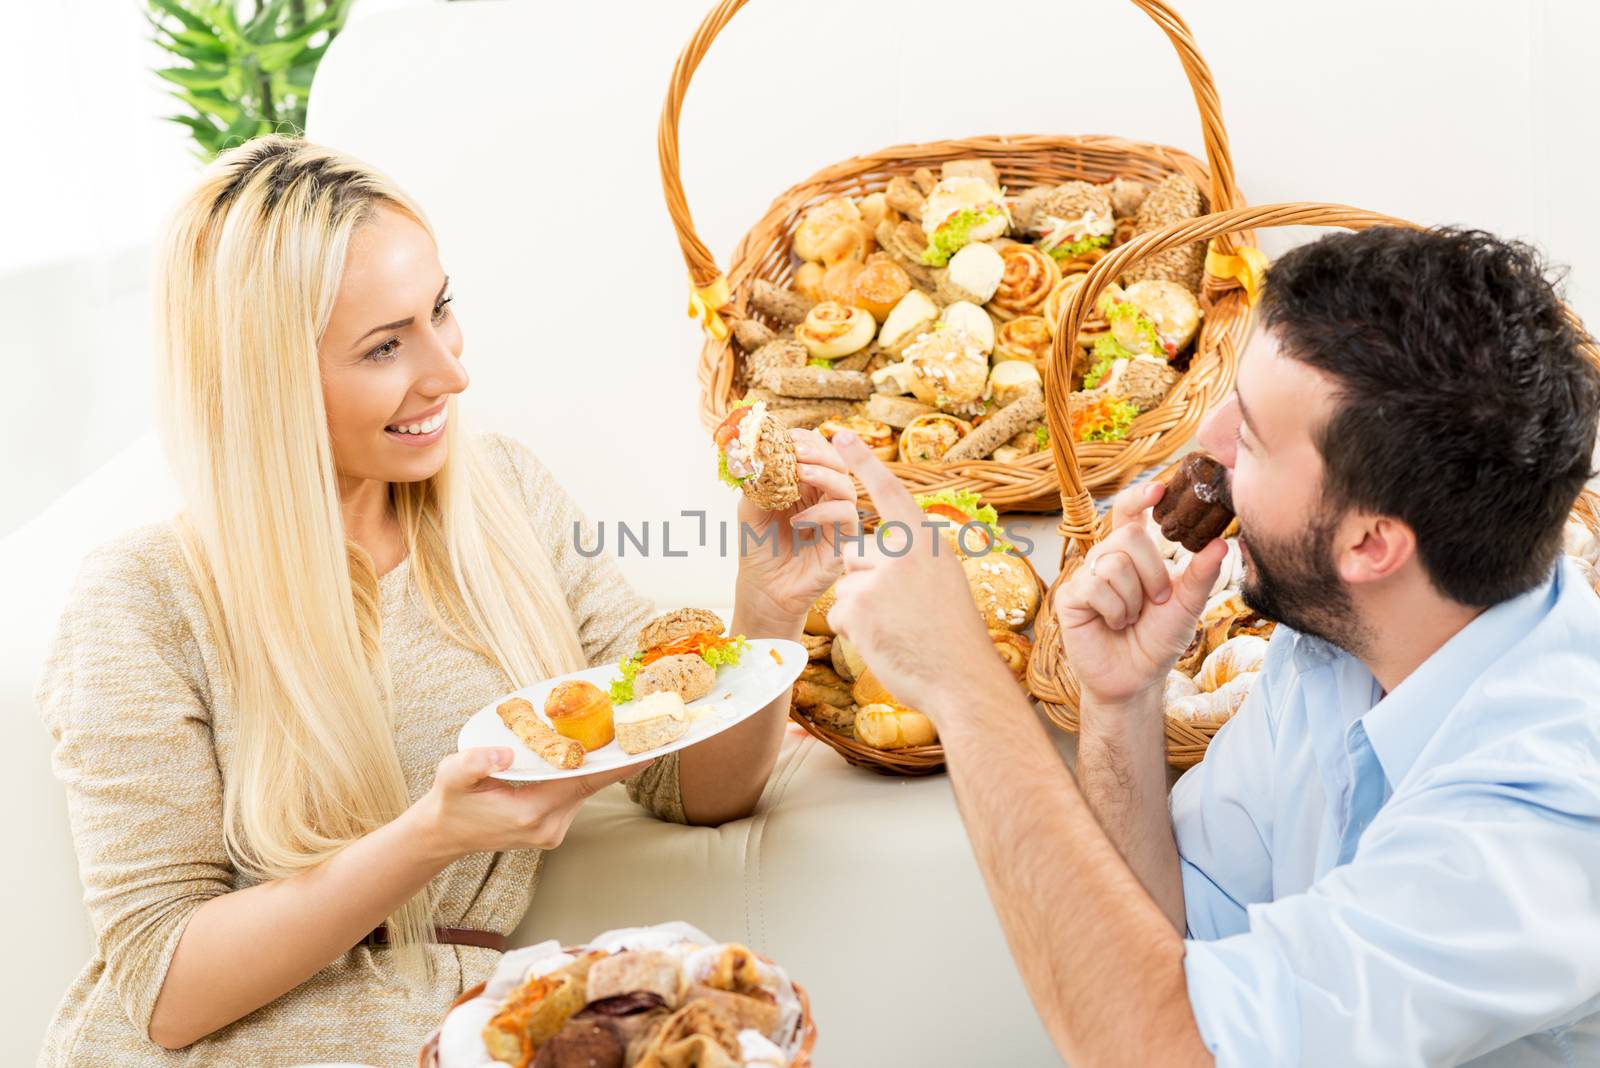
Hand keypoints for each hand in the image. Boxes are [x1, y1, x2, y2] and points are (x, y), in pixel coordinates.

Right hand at [410, 748, 650, 859]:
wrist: (444, 834)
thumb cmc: (451, 801)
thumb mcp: (452, 775)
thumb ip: (475, 762)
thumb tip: (506, 752)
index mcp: (530, 814)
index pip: (583, 784)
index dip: (615, 767)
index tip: (648, 752)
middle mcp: (549, 827)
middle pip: (591, 786)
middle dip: (615, 760)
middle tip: (641, 730)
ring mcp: (553, 831)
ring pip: (586, 791)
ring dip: (601, 767)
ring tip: (622, 736)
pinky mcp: (553, 828)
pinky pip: (577, 796)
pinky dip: (586, 776)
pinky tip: (593, 755)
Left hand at [734, 428, 860, 631]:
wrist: (763, 590)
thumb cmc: (758, 550)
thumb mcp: (750, 509)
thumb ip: (756, 481)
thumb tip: (755, 450)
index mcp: (806, 486)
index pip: (818, 453)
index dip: (807, 441)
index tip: (788, 436)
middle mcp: (825, 499)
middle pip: (839, 463)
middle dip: (820, 451)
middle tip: (797, 451)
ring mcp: (837, 520)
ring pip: (847, 486)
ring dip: (824, 475)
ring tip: (799, 473)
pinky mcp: (844, 542)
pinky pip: (847, 516)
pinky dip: (823, 511)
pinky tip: (798, 519)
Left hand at [821, 432, 1011, 723]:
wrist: (963, 680)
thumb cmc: (954, 639)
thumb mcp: (944, 581)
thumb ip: (913, 559)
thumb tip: (880, 555)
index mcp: (926, 538)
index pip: (889, 490)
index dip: (862, 462)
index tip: (838, 434)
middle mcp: (903, 550)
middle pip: (855, 554)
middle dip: (863, 583)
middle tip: (898, 613)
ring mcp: (879, 577)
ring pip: (844, 587)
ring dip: (859, 611)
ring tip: (895, 629)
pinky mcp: (859, 606)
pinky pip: (838, 614)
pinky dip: (854, 633)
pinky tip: (884, 642)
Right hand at [1054, 482, 1225, 707]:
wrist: (1137, 679)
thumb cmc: (1158, 640)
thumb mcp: (1187, 605)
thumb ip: (1201, 574)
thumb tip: (1222, 542)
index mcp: (1133, 554)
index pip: (1129, 512)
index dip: (1140, 497)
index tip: (1160, 490)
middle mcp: (1106, 558)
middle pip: (1128, 536)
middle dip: (1152, 571)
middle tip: (1157, 599)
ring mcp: (1085, 576)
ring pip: (1113, 563)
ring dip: (1134, 597)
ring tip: (1133, 617)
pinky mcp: (1069, 598)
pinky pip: (1095, 587)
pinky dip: (1115, 610)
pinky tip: (1115, 624)